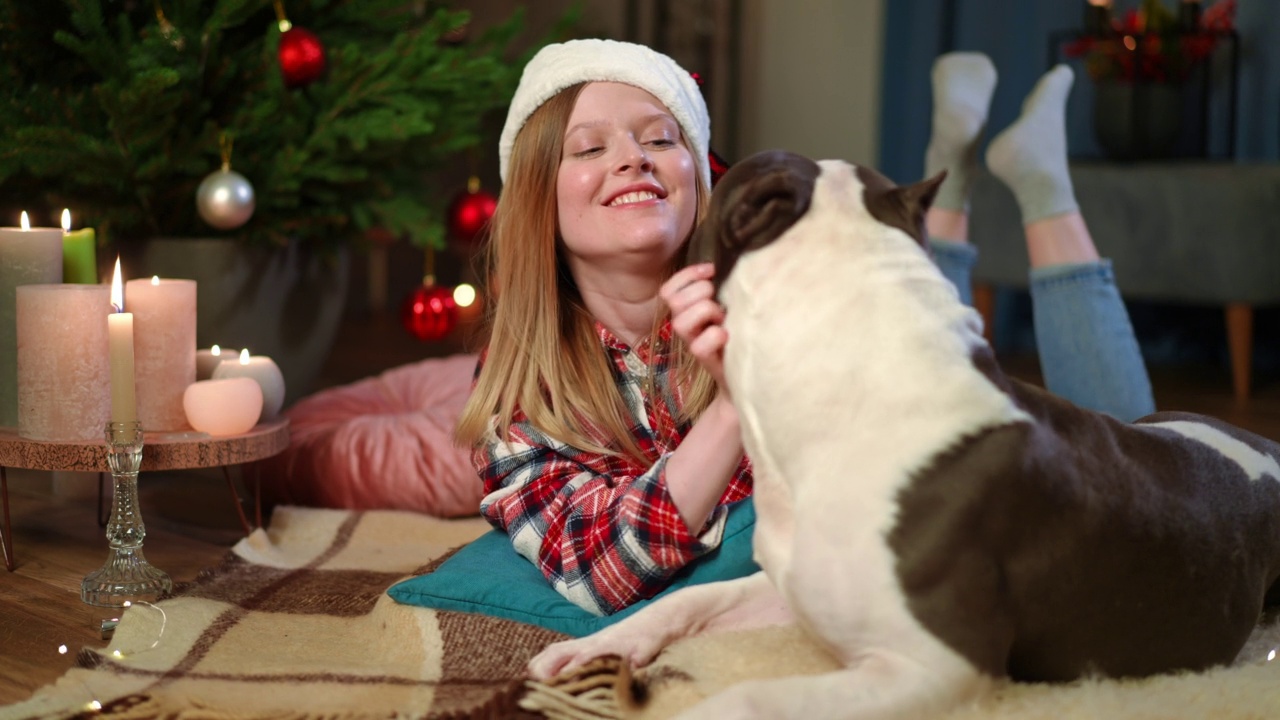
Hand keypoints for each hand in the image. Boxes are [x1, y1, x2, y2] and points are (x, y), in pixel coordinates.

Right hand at [660, 263, 728, 390]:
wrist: (749, 371)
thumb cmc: (739, 332)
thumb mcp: (728, 306)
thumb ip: (720, 290)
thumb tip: (725, 265)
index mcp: (686, 311)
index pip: (668, 290)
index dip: (687, 275)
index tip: (711, 270)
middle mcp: (685, 327)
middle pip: (673, 301)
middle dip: (700, 292)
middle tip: (719, 300)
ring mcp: (692, 344)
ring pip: (680, 322)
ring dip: (706, 312)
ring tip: (723, 318)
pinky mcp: (704, 360)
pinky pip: (699, 346)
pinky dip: (716, 336)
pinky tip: (728, 336)